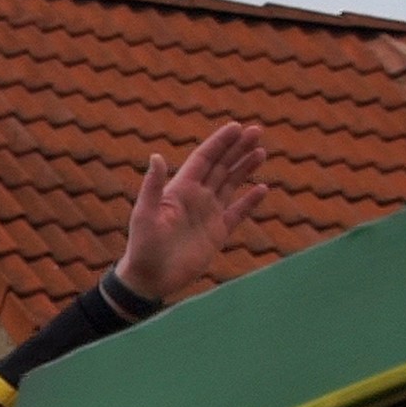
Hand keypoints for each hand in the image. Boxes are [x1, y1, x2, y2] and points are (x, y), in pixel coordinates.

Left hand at [114, 123, 267, 302]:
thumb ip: (153, 186)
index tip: (237, 127)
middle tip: (257, 131)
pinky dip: (249, 201)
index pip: (203, 160)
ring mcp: (208, 215)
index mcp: (180, 190)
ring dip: (245, 168)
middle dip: (237, 149)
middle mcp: (196, 198)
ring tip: (260, 151)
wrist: (150, 279)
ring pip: (230, 185)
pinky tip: (262, 188)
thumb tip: (156, 156)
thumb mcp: (145, 215)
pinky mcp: (217, 234)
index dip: (219, 143)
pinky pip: (237, 213)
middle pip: (221, 167)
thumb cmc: (143, 247)